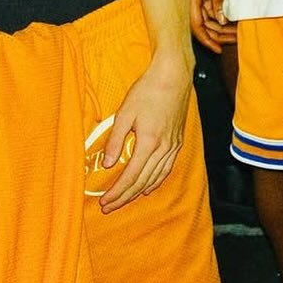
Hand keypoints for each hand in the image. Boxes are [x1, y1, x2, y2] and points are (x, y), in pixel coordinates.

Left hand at [99, 51, 191, 212]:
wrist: (174, 75)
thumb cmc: (148, 90)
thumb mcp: (125, 112)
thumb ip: (115, 140)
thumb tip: (108, 164)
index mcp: (149, 142)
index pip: (131, 176)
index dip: (117, 192)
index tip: (104, 202)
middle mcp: (163, 147)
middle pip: (143, 181)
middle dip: (125, 197)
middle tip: (109, 207)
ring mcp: (173, 145)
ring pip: (156, 177)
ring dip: (139, 192)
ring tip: (124, 200)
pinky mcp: (178, 140)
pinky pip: (167, 168)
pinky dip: (157, 181)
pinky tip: (149, 186)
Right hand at [190, 0, 234, 51]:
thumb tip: (221, 20)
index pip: (197, 26)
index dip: (207, 39)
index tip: (218, 49)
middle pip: (205, 24)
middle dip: (219, 34)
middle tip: (236, 40)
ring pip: (210, 17)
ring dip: (222, 25)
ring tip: (238, 31)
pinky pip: (214, 6)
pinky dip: (223, 14)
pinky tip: (235, 17)